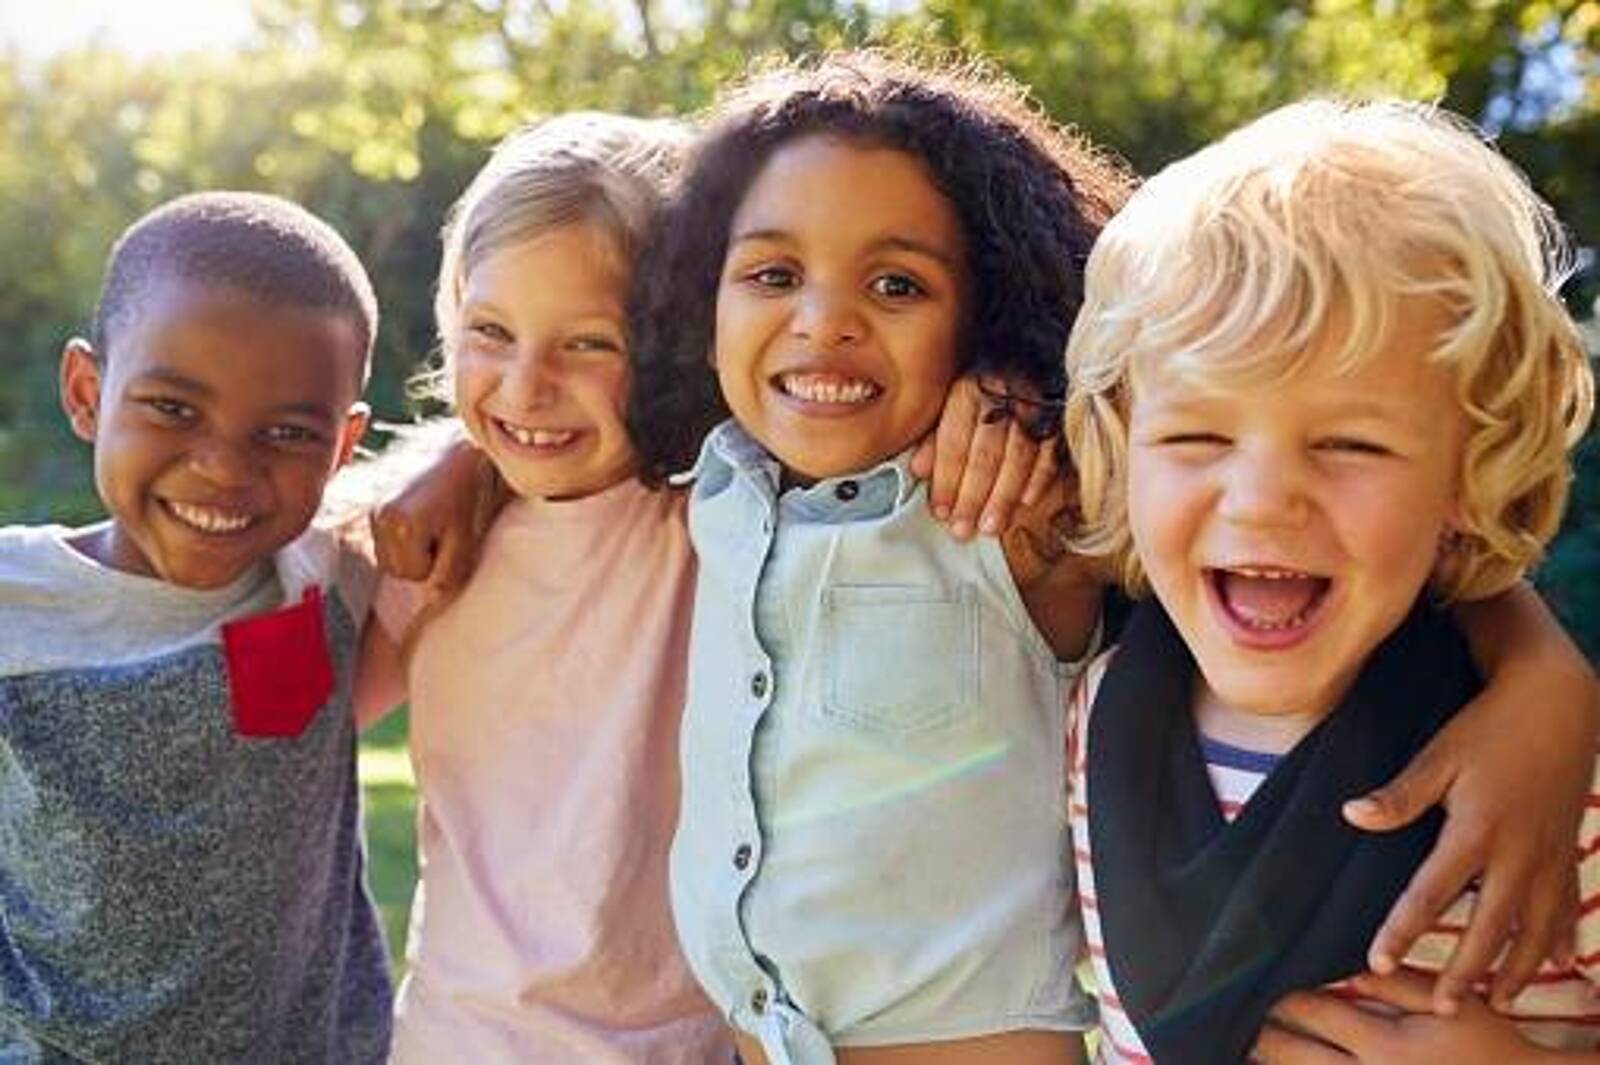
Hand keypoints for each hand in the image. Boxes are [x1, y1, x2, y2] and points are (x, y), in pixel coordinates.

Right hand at [370, 436, 497, 590]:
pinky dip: (405, 533)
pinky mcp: (374, 500)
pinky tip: (424, 513)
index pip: (412, 574)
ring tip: (436, 519)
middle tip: (446, 528)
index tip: (452, 535)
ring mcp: (372, 507)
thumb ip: (447, 575)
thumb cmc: (471, 494)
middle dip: (422, 557)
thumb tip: (429, 603)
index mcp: (399, 525)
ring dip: (413, 547)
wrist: (464, 451)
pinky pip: (386, 537)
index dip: (437, 562)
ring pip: (390, 555)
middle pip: (396, 568)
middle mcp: (378, 515)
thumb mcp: (467, 539)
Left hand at [909, 374, 1057, 539]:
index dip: (946, 479)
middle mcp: (1002, 394)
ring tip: (990, 527)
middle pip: (986, 453)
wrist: (1026, 361)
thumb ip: (934, 438)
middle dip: (973, 496)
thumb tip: (918, 471)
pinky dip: (1039, 480)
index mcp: (968, 388)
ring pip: (1019, 457)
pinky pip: (1050, 452)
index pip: (955, 440)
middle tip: (963, 529)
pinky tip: (1025, 505)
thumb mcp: (948, 405)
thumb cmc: (978, 391)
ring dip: (1003, 497)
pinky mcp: (1058, 418)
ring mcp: (1033, 406)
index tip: (941, 511)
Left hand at [1253, 971, 1563, 1063]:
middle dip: (1265, 1040)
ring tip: (1249, 1055)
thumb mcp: (1452, 1004)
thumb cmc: (1492, 1048)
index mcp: (1383, 1045)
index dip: (1285, 1000)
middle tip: (1239, 1026)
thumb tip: (1353, 969)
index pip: (1315, 1015)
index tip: (1263, 987)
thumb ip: (1400, 983)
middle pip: (1294, 1058)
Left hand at [1342, 649, 1595, 1013]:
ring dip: (1517, 968)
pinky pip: (1567, 906)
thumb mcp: (1439, 756)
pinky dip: (1562, 936)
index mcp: (1476, 831)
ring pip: (1535, 929)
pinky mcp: (1567, 850)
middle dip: (1465, 972)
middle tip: (1440, 1008)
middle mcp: (1517, 854)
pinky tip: (1558, 962)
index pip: (1430, 893)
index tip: (1376, 960)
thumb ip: (1399, 795)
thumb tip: (1351, 814)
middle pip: (1488, 928)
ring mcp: (1549, 857)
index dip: (1401, 929)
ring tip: (1497, 1002)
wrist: (1559, 705)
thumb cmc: (1489, 728)